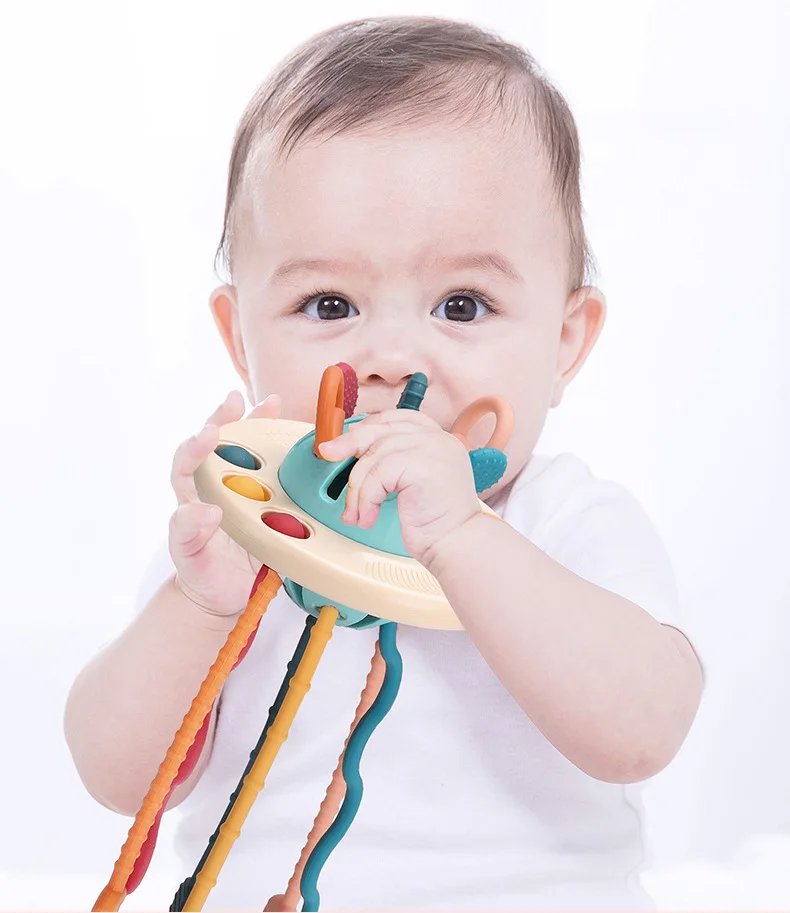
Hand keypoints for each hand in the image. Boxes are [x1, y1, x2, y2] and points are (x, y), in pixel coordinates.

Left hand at [169, 390, 279, 615]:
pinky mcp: (269, 503)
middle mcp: (217, 488)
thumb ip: (189, 534)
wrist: (225, 594)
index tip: (209, 434)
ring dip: (260, 425)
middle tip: (239, 400)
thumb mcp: (189, 557)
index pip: (186, 464)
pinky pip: (277, 474)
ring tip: (274, 403)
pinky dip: (287, 454)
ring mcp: (244, 493)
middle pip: (219, 445)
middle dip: (229, 418)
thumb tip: (206, 511)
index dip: (195, 446)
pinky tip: (301, 442)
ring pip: (250, 453)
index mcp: (192, 497)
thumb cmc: (201, 573)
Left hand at [317, 409, 482, 566]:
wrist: (456, 544)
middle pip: (382, 429)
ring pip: (375, 456)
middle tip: (328, 453)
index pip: (398, 418)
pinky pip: (378, 475)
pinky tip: (369, 516)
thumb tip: (352, 450)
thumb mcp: (412, 482)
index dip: (369, 425)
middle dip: (349, 442)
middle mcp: (438, 439)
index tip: (347, 440)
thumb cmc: (436, 521)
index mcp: (439, 439)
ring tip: (357, 513)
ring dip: (357, 489)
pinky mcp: (422, 465)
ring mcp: (433, 448)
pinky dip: (366, 499)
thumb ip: (393, 462)